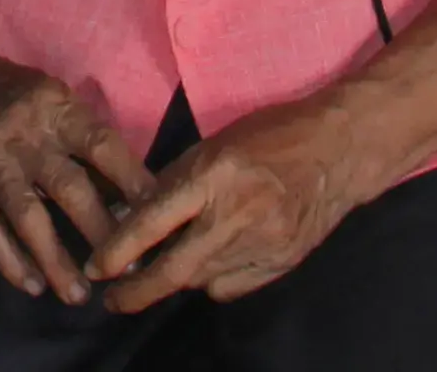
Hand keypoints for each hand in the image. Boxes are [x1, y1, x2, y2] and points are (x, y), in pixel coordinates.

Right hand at [0, 20, 150, 303]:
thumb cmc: (9, 91)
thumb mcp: (51, 97)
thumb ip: (83, 138)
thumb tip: (127, 189)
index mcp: (56, 110)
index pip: (102, 145)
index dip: (131, 180)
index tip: (157, 214)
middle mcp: (26, 137)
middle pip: (69, 187)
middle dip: (100, 231)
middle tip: (126, 269)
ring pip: (28, 218)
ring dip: (55, 260)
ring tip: (78, 296)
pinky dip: (10, 261)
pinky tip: (32, 286)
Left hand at [88, 98, 375, 309]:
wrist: (339, 151)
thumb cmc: (272, 135)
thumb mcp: (213, 145)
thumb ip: (173, 183)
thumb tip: (128, 218)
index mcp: (215, 176)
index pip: (154, 223)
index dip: (119, 250)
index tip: (97, 268)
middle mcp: (238, 215)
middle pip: (176, 270)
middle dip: (138, 291)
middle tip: (113, 300)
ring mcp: (263, 244)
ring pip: (202, 280)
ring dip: (177, 279)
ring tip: (163, 268)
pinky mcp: (282, 264)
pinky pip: (231, 286)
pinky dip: (213, 279)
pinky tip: (213, 259)